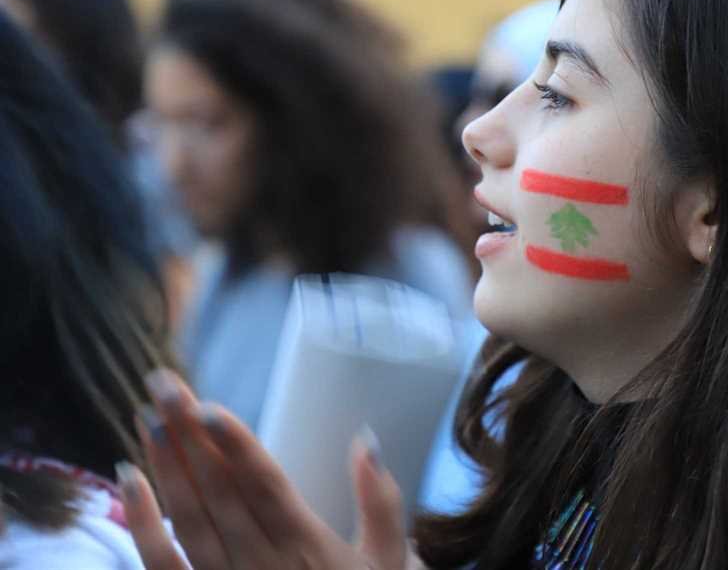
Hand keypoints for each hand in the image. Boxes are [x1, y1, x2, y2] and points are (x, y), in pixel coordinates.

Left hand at [119, 370, 423, 569]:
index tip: (211, 408)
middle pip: (219, 492)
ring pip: (188, 520)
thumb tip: (367, 439)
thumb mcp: (390, 560)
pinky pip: (162, 564)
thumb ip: (381, 502)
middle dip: (189, 435)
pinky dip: (141, 522)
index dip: (238, 448)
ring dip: (164, 465)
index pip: (266, 489)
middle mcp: (262, 564)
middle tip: (164, 385)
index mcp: (307, 548)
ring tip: (148, 416)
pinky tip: (128, 478)